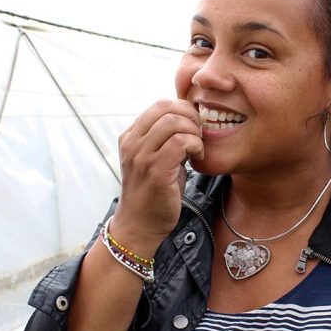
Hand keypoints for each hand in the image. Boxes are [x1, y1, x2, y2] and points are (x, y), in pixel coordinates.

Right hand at [111, 99, 203, 249]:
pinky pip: (180, 142)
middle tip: (200, 134)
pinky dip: (195, 145)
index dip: (183, 109)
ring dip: (193, 132)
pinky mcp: (155, 171)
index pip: (159, 105)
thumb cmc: (153, 193)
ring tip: (197, 147)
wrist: (139, 225)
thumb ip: (165, 139)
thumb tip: (190, 120)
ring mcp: (141, 156)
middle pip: (166, 108)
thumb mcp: (155, 159)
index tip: (194, 126)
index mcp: (130, 137)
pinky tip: (197, 157)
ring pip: (173, 122)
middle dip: (190, 117)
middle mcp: (132, 143)